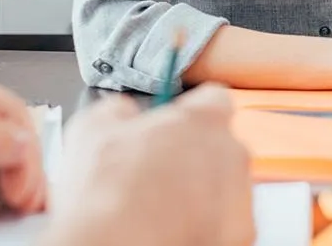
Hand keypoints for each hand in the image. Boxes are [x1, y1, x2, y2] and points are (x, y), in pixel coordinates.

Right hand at [41, 85, 253, 245]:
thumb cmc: (108, 200)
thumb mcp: (92, 130)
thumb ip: (119, 110)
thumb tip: (122, 112)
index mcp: (203, 121)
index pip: (211, 99)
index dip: (186, 112)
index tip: (170, 124)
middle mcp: (232, 156)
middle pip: (218, 145)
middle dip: (191, 155)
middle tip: (155, 172)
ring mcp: (240, 199)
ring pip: (223, 186)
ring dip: (198, 192)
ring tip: (157, 209)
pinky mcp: (239, 236)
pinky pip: (224, 223)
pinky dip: (204, 225)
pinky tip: (170, 229)